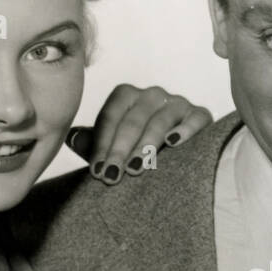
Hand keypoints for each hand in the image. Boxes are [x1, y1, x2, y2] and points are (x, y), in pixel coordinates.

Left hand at [66, 85, 212, 182]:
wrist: (178, 158)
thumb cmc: (137, 151)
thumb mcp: (113, 147)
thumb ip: (93, 143)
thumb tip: (71, 137)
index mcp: (127, 96)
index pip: (111, 116)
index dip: (102, 144)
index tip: (97, 171)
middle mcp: (152, 94)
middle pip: (133, 120)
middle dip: (120, 150)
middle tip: (113, 176)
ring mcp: (177, 103)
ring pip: (159, 121)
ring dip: (146, 146)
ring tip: (136, 169)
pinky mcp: (200, 115)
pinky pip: (195, 119)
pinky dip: (185, 130)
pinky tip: (174, 143)